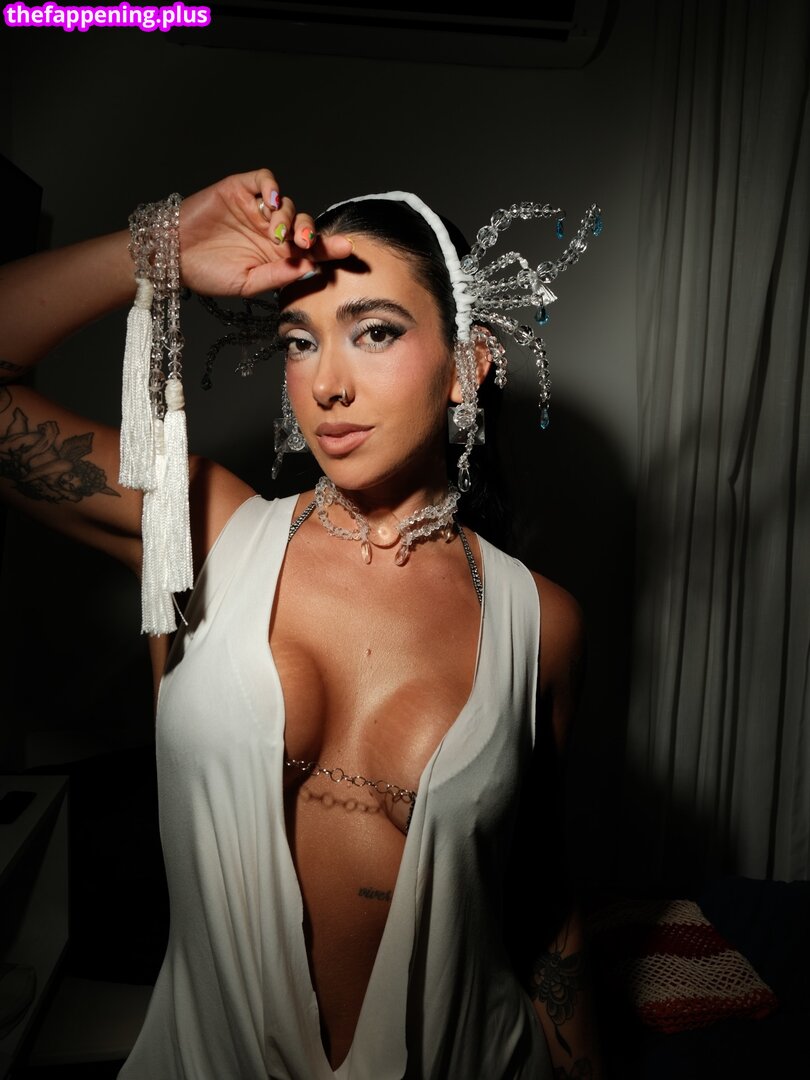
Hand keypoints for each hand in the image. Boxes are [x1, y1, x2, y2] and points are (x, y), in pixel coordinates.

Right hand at [178, 168, 352, 295]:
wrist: (172, 257)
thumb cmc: (207, 274)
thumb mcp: (247, 284)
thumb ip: (279, 276)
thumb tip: (311, 268)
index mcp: (277, 255)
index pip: (310, 249)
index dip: (329, 248)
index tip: (346, 250)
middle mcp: (271, 230)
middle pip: (303, 224)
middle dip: (310, 233)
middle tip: (306, 243)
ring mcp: (256, 209)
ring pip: (286, 204)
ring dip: (288, 217)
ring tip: (278, 234)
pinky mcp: (240, 189)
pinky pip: (263, 180)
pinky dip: (271, 186)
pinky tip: (271, 201)